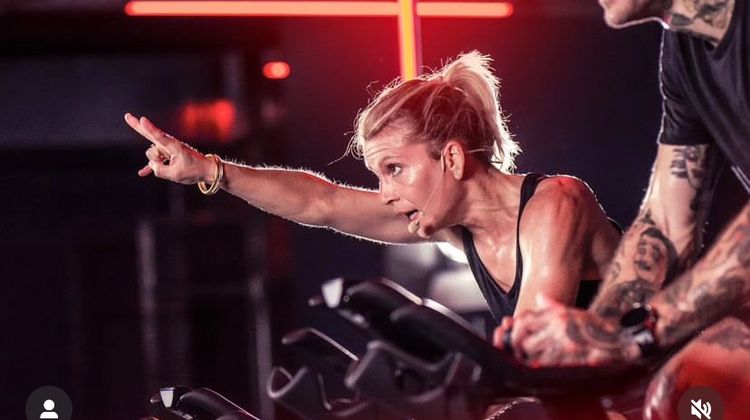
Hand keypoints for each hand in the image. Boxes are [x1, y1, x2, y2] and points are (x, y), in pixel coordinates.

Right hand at [125, 113, 211, 183]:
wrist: (207, 171)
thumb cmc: (193, 171)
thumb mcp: (175, 174)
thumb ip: (159, 170)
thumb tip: (151, 165)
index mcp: (173, 146)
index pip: (158, 135)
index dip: (149, 128)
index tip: (142, 119)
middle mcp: (169, 145)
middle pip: (150, 136)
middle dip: (138, 126)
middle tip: (127, 116)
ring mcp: (168, 151)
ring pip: (153, 156)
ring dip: (157, 164)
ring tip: (172, 168)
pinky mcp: (168, 158)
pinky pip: (156, 163)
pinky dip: (150, 168)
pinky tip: (141, 173)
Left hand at [497, 294, 639, 366]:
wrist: (624, 338)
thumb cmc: (597, 327)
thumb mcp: (575, 312)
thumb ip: (553, 306)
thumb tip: (540, 297)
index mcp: (557, 314)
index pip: (524, 320)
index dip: (513, 332)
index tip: (510, 339)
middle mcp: (559, 325)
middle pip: (524, 340)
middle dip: (519, 350)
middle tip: (520, 355)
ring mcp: (567, 342)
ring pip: (534, 355)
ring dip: (530, 362)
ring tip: (533, 363)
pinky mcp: (575, 358)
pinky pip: (551, 367)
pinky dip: (545, 370)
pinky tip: (546, 370)